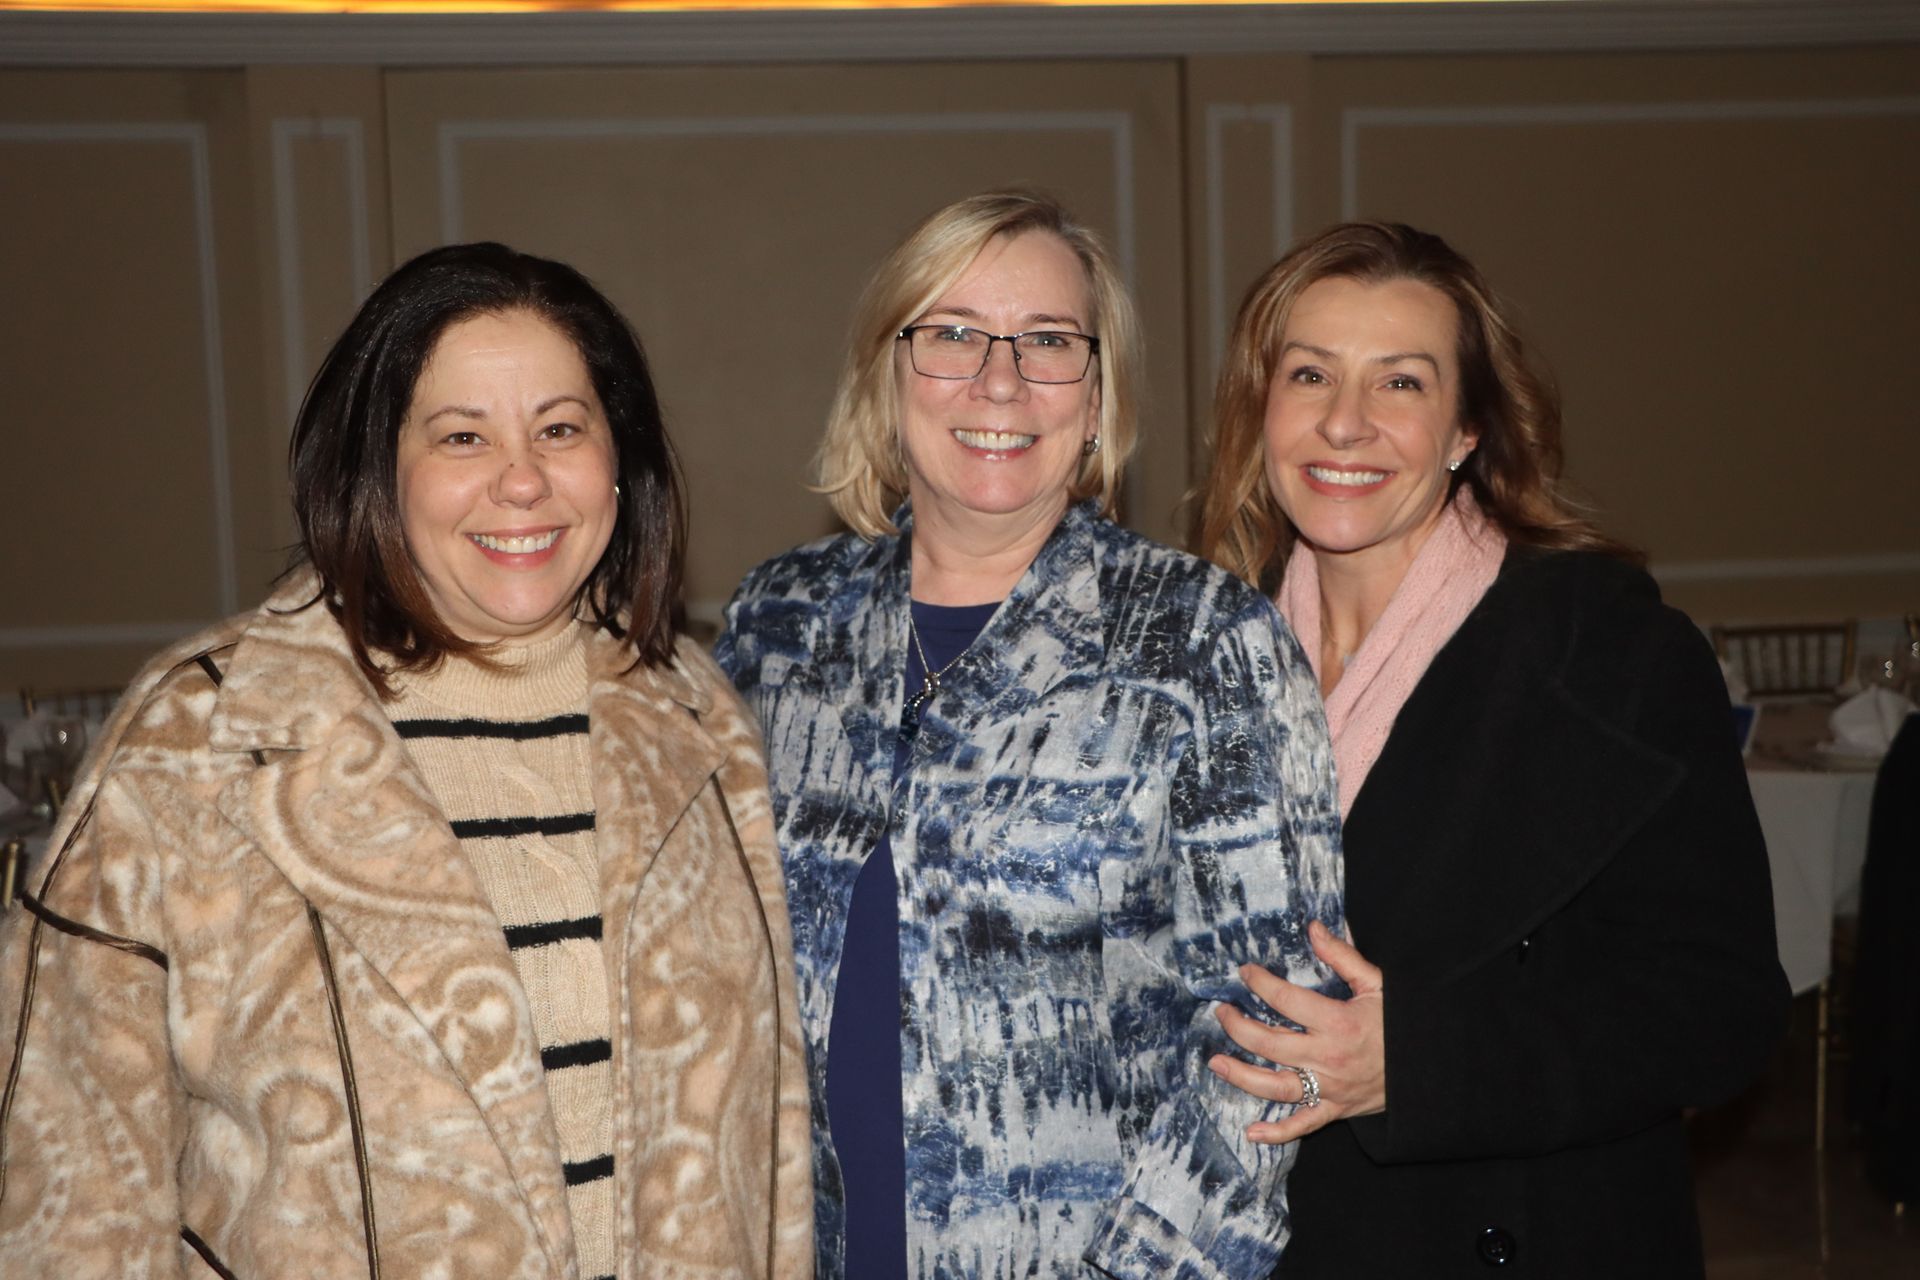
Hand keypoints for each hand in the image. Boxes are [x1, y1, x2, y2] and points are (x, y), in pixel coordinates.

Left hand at [1207, 919, 1386, 1143]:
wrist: (1433, 1067)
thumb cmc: (1404, 1022)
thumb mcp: (1378, 984)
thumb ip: (1343, 956)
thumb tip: (1313, 927)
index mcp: (1338, 1022)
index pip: (1286, 1000)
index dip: (1260, 983)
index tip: (1244, 972)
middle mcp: (1329, 1058)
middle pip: (1270, 1044)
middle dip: (1238, 1027)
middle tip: (1222, 1012)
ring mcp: (1330, 1088)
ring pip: (1276, 1087)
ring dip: (1242, 1076)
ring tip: (1216, 1063)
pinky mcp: (1336, 1109)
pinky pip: (1303, 1125)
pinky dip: (1277, 1133)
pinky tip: (1251, 1132)